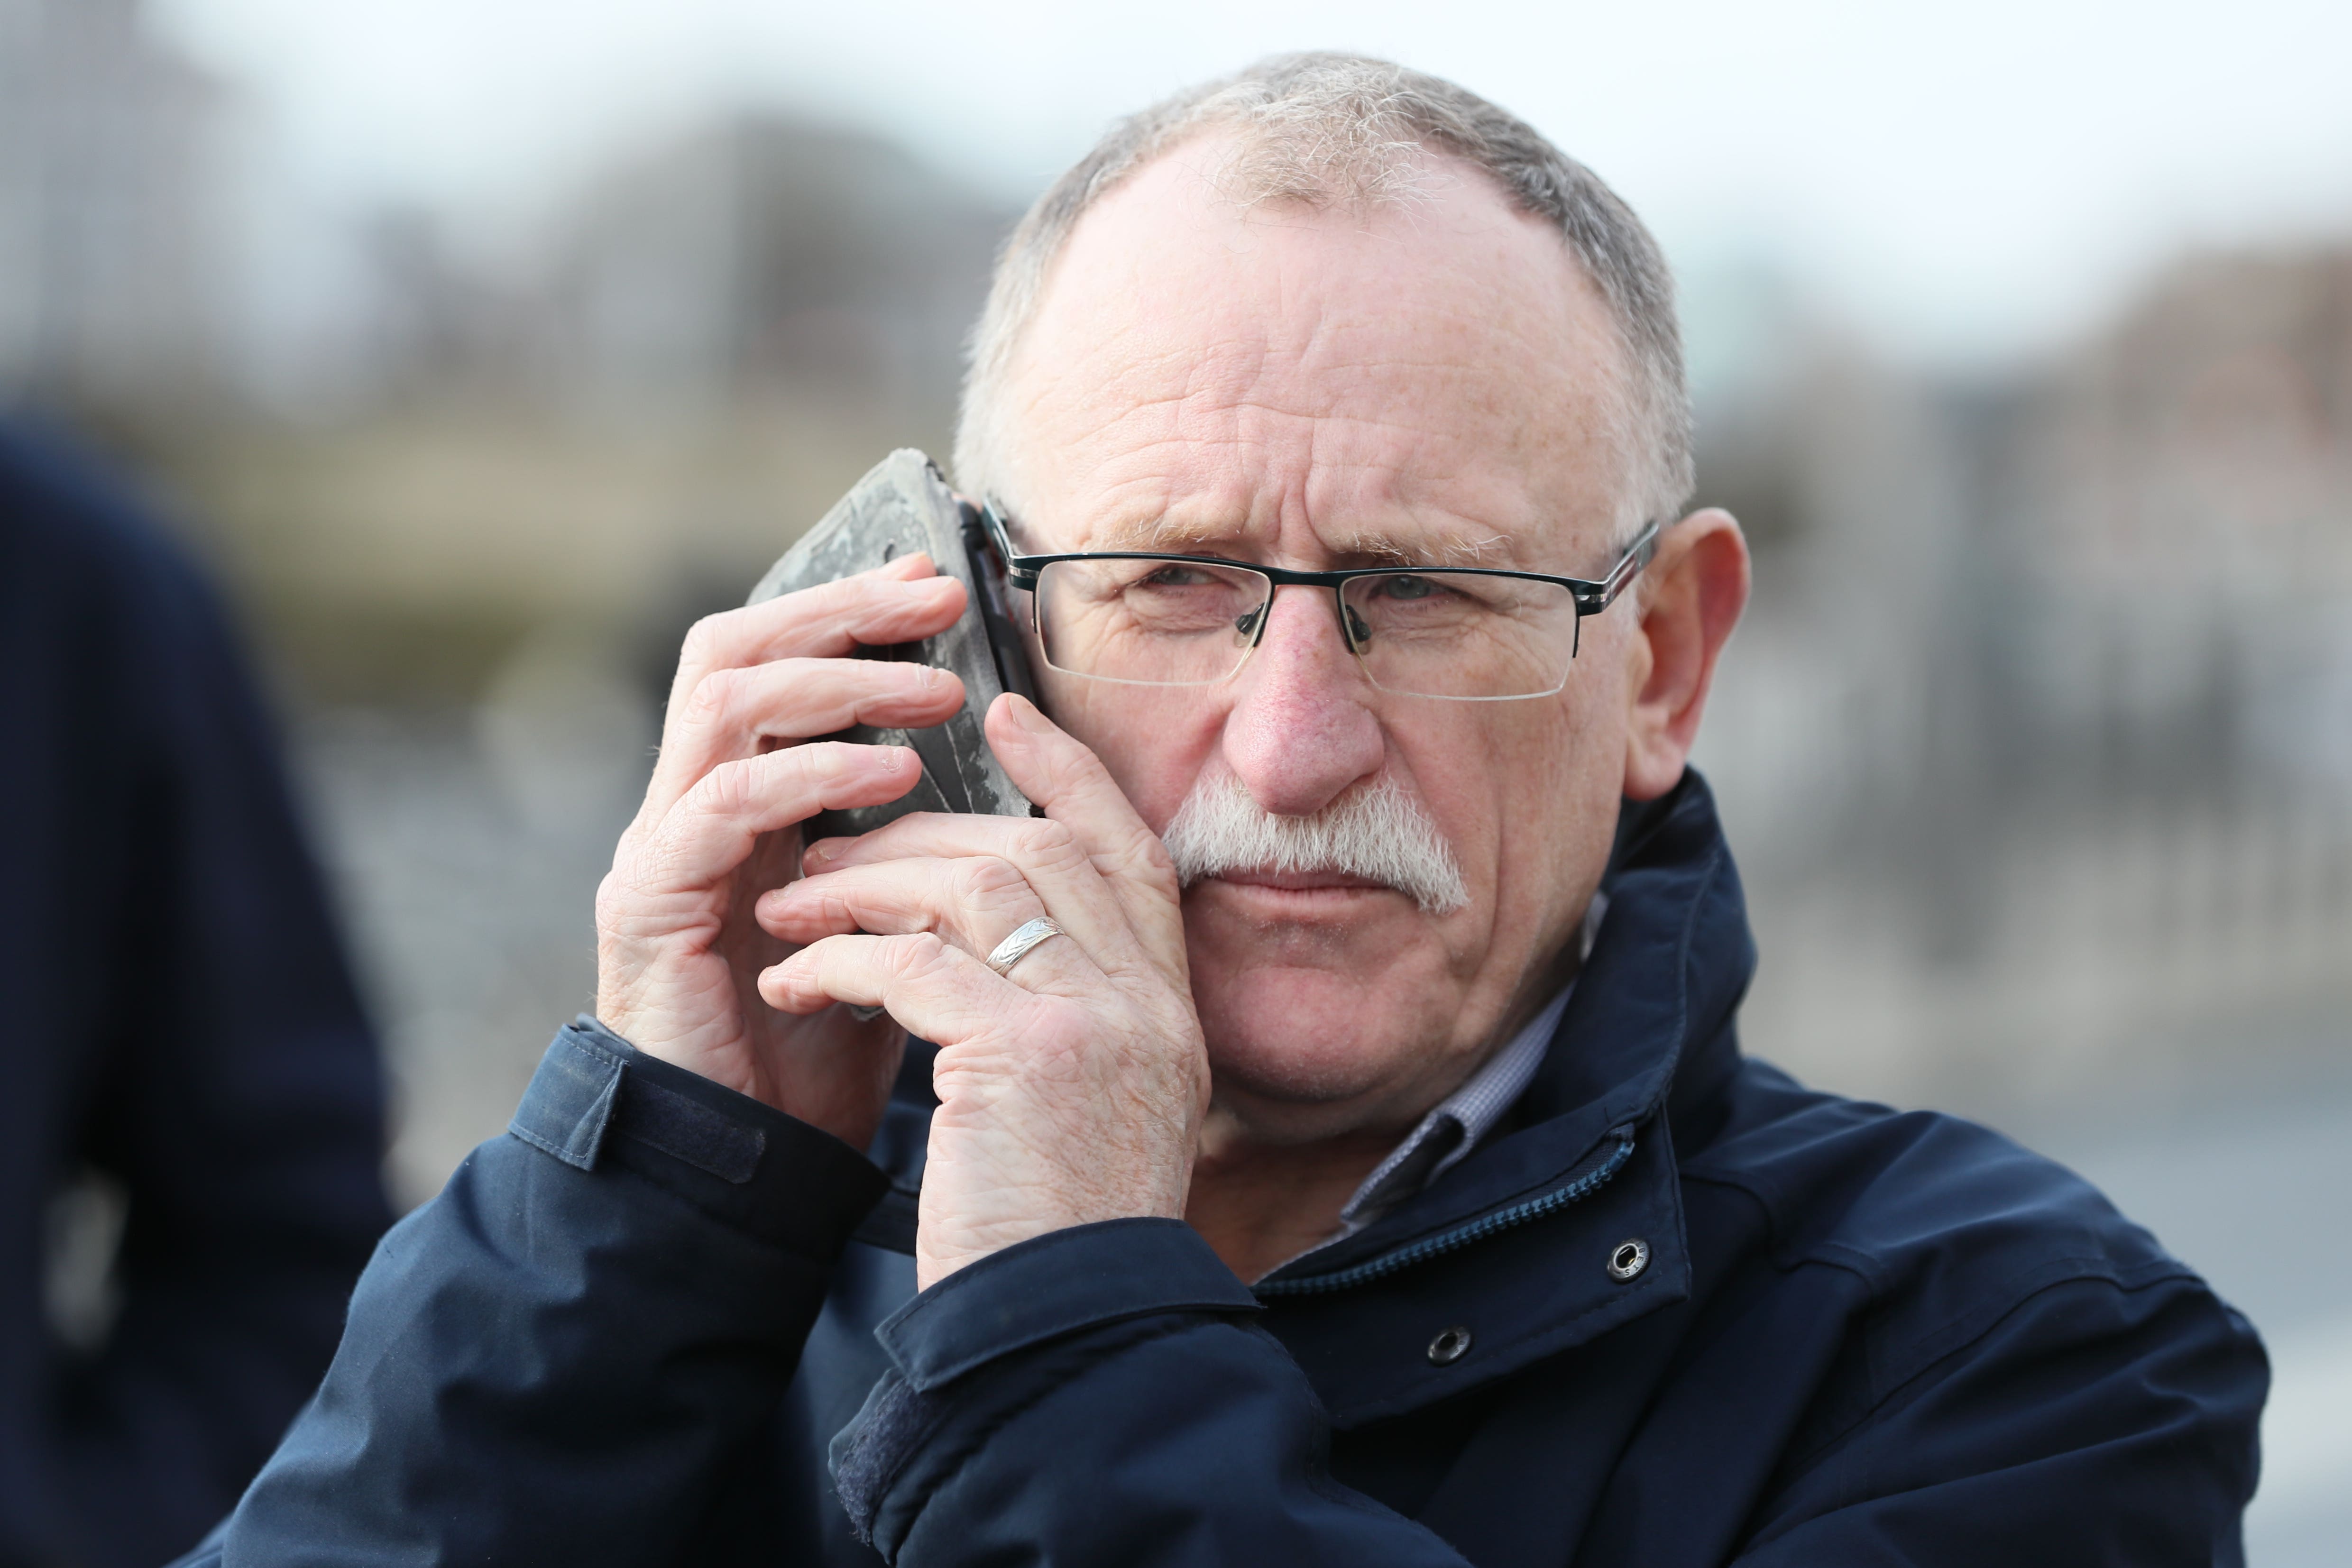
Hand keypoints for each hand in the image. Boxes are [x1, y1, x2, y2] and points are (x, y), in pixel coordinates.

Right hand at [594, 553, 967, 1150]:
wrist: (744, 1165)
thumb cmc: (821, 1046)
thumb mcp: (889, 918)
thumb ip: (915, 841)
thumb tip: (1005, 765)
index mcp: (740, 799)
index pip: (776, 660)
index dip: (849, 609)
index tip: (936, 583)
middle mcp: (688, 805)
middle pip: (736, 650)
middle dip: (838, 613)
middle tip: (936, 600)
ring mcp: (661, 848)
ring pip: (725, 703)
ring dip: (836, 683)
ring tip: (933, 693)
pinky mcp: (650, 904)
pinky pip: (723, 803)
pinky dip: (809, 774)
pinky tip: (891, 775)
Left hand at [757, 694, 1209, 1287]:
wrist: (1066, 1339)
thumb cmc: (1055, 1238)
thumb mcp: (1087, 1110)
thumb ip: (1066, 1018)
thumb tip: (989, 944)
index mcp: (1164, 1012)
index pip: (1131, 851)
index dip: (1071, 775)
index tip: (1008, 717)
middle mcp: (1144, 1004)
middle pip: (1040, 850)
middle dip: (926, 831)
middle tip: (835, 847)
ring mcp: (1094, 1022)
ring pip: (974, 885)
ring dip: (866, 886)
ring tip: (792, 911)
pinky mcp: (1025, 1055)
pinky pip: (915, 962)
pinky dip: (840, 958)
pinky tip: (792, 981)